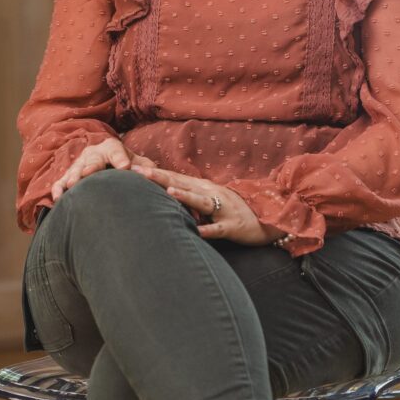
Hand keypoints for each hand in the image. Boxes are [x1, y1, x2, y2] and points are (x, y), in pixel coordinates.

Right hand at [50, 139, 155, 200]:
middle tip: (87, 174)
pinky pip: (61, 181)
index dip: (119, 158)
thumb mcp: (139, 164)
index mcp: (112, 147)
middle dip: (91, 167)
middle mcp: (93, 153)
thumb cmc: (129, 165)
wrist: (112, 162)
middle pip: (92, 159)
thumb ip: (144, 168)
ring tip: (72, 185)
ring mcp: (79, 164)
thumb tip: (146, 174)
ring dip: (73, 177)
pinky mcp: (69, 175)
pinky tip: (58, 198)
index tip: (125, 167)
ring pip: (74, 169)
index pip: (116, 150)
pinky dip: (58, 188)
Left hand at [131, 165, 282, 245]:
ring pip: (200, 202)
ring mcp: (222, 209)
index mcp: (202, 188)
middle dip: (159, 177)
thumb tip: (163, 194)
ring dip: (184, 197)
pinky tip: (197, 231)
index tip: (133, 167)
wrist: (266, 218)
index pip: (174, 177)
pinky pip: (218, 228)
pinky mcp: (232, 226)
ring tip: (167, 192)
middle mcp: (210, 194)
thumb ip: (188, 198)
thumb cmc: (232, 210)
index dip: (154, 172)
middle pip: (181, 183)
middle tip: (137, 171)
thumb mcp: (209, 201)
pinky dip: (208, 229)